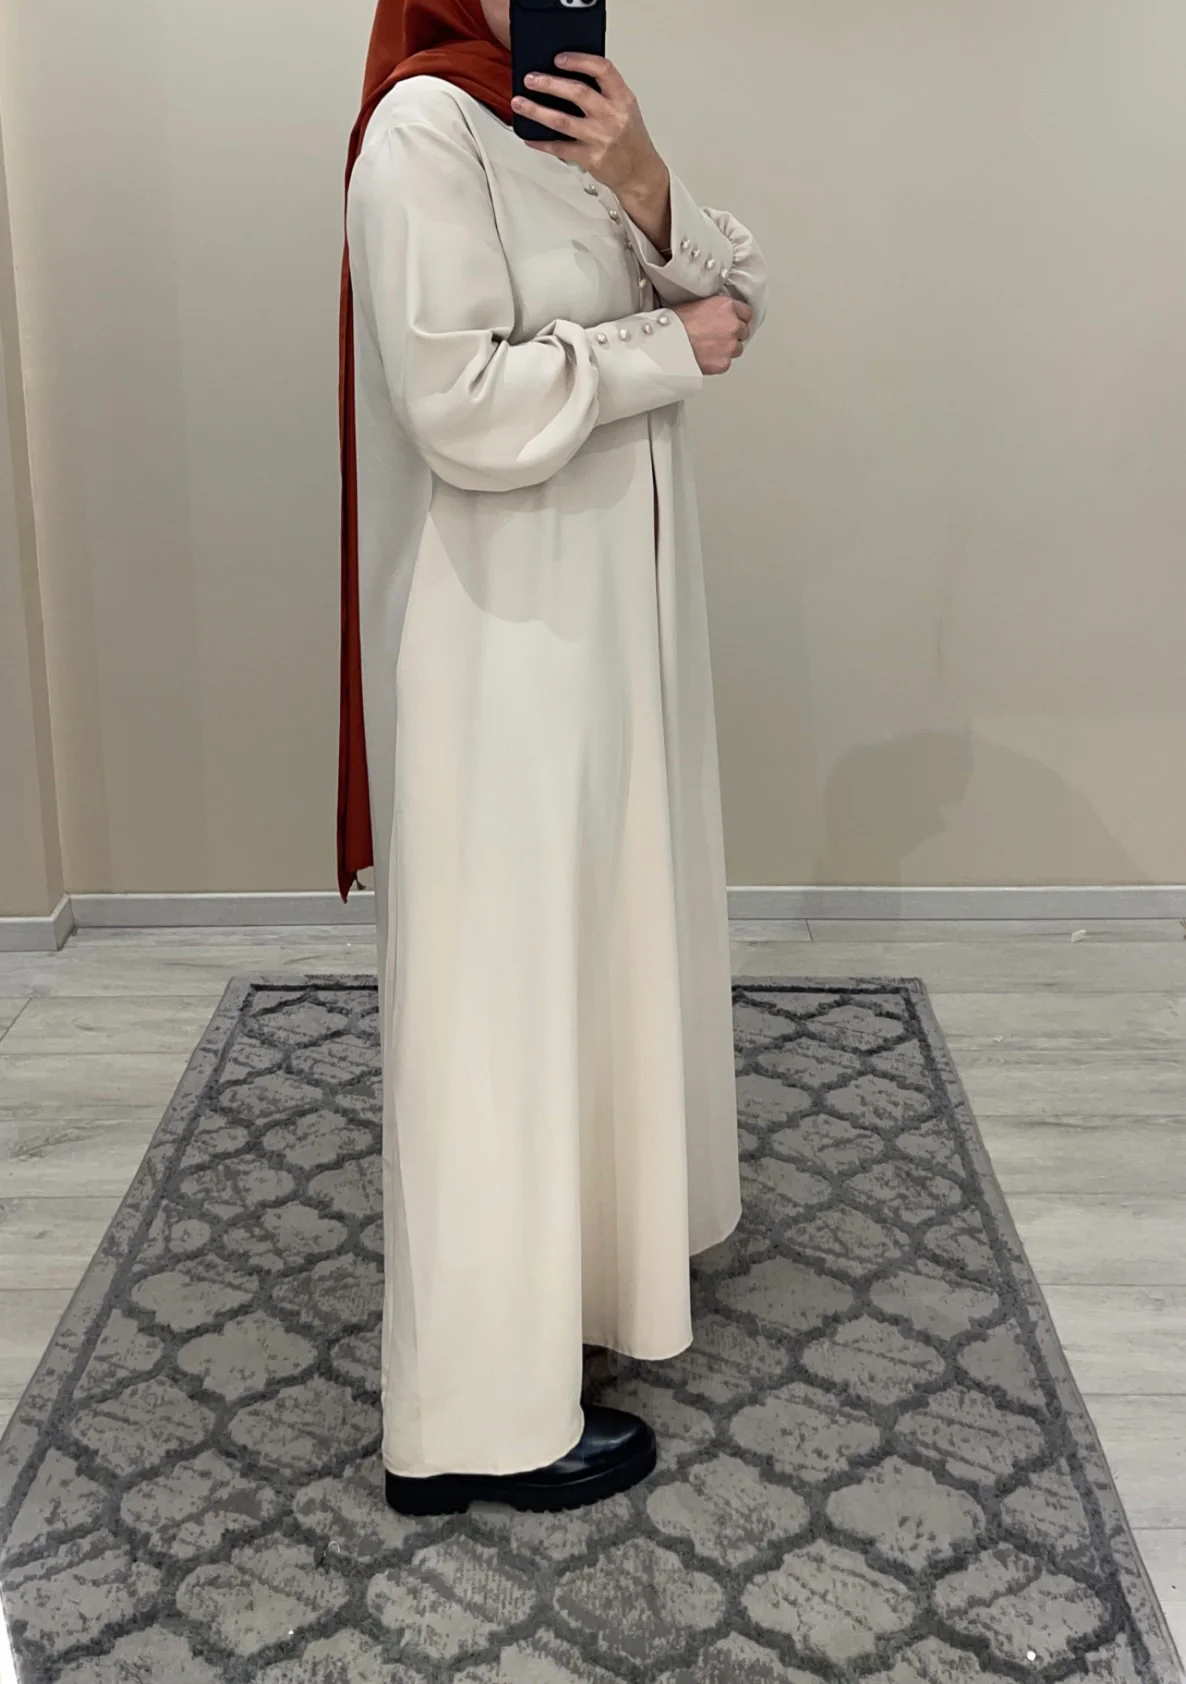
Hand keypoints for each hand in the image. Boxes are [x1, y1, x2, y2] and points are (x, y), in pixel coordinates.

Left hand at [512, 55, 671, 250]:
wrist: (640, 173)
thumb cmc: (630, 139)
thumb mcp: (625, 108)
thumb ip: (604, 92)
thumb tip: (568, 76)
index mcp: (622, 98)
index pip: (602, 70)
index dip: (579, 60)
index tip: (558, 58)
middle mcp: (612, 116)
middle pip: (577, 92)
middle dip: (549, 83)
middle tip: (530, 79)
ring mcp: (600, 138)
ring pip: (562, 121)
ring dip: (537, 111)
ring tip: (519, 103)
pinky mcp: (590, 158)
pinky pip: (560, 148)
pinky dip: (542, 142)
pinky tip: (530, 137)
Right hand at [674, 297, 753, 375]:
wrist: (666, 344)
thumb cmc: (674, 323)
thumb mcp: (698, 303)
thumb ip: (716, 309)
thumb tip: (720, 316)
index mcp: (727, 306)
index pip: (747, 312)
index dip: (738, 318)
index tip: (733, 321)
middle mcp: (733, 325)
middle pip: (743, 331)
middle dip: (734, 334)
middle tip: (718, 337)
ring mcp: (730, 345)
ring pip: (737, 349)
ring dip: (728, 349)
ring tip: (710, 348)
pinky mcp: (724, 363)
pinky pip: (726, 363)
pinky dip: (718, 362)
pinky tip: (705, 357)